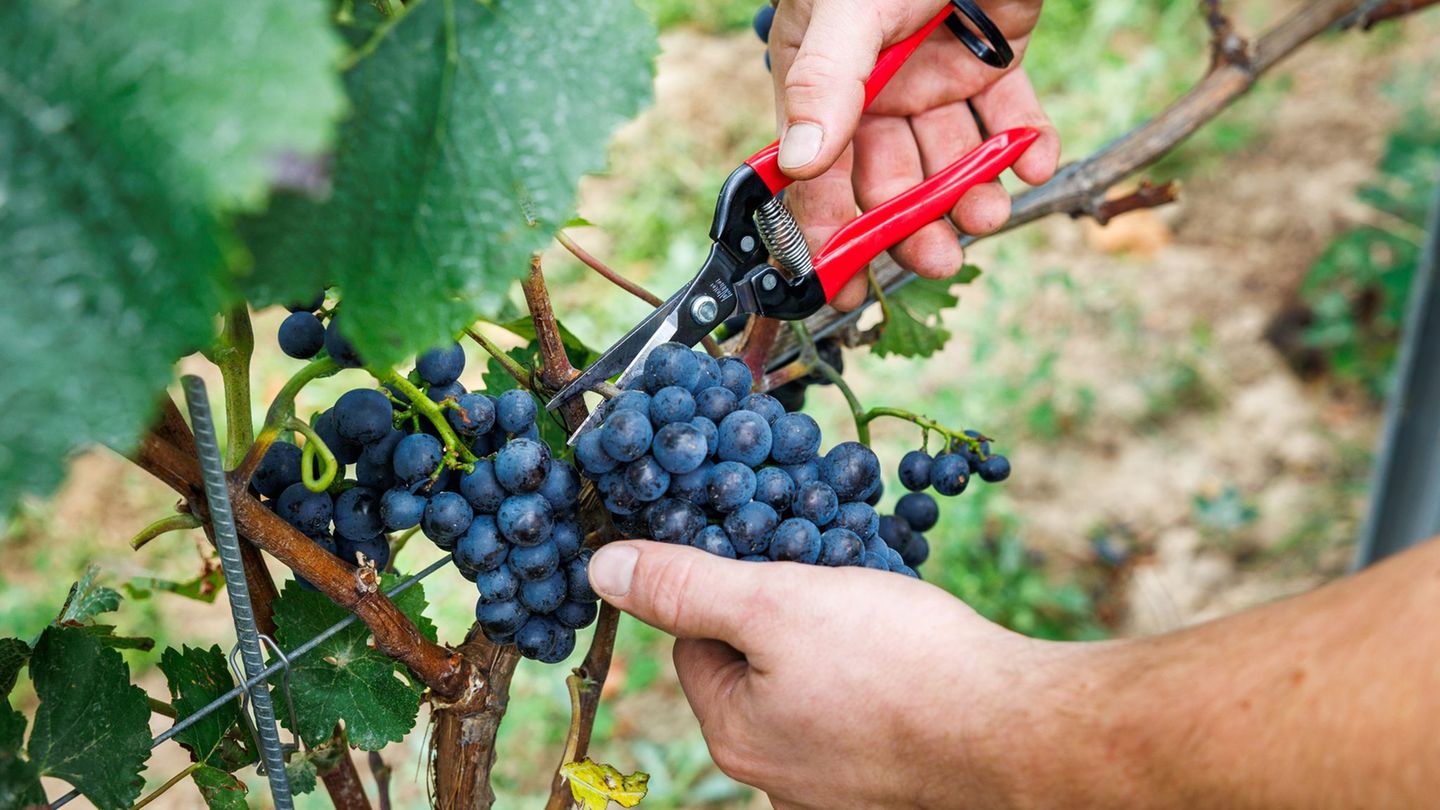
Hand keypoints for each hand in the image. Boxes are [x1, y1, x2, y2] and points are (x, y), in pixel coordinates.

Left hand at [587, 540, 1070, 808]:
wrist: (1019, 731)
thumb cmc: (897, 662)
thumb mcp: (775, 602)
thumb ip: (686, 586)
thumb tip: (600, 567)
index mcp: (735, 733)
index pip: (695, 641)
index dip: (726, 585)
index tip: (770, 550)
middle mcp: (777, 774)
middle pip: (754, 665)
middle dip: (784, 609)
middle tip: (829, 572)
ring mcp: (838, 784)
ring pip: (812, 684)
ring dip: (833, 637)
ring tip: (877, 608)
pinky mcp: (892, 778)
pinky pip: (862, 709)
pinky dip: (876, 672)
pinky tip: (909, 648)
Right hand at [768, 0, 1058, 309]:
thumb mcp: (847, 12)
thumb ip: (825, 84)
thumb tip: (800, 163)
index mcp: (824, 83)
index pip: (817, 172)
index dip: (827, 230)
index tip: (842, 284)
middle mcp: (877, 91)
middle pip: (889, 179)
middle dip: (912, 222)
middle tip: (938, 256)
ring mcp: (936, 77)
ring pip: (951, 158)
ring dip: (971, 193)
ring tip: (990, 215)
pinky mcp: (994, 60)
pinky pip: (1009, 117)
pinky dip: (1026, 143)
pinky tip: (1035, 158)